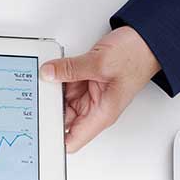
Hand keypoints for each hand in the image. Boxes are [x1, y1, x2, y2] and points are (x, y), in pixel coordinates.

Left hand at [39, 26, 160, 152]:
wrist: (147, 39)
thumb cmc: (137, 56)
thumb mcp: (99, 62)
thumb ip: (70, 69)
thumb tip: (48, 73)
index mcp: (101, 114)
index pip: (72, 140)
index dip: (54, 141)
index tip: (37, 135)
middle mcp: (95, 108)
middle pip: (62, 119)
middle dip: (47, 112)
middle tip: (32, 102)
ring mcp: (90, 95)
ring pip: (60, 101)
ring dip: (51, 93)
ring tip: (39, 83)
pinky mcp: (86, 81)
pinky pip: (65, 84)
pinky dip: (56, 80)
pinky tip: (48, 73)